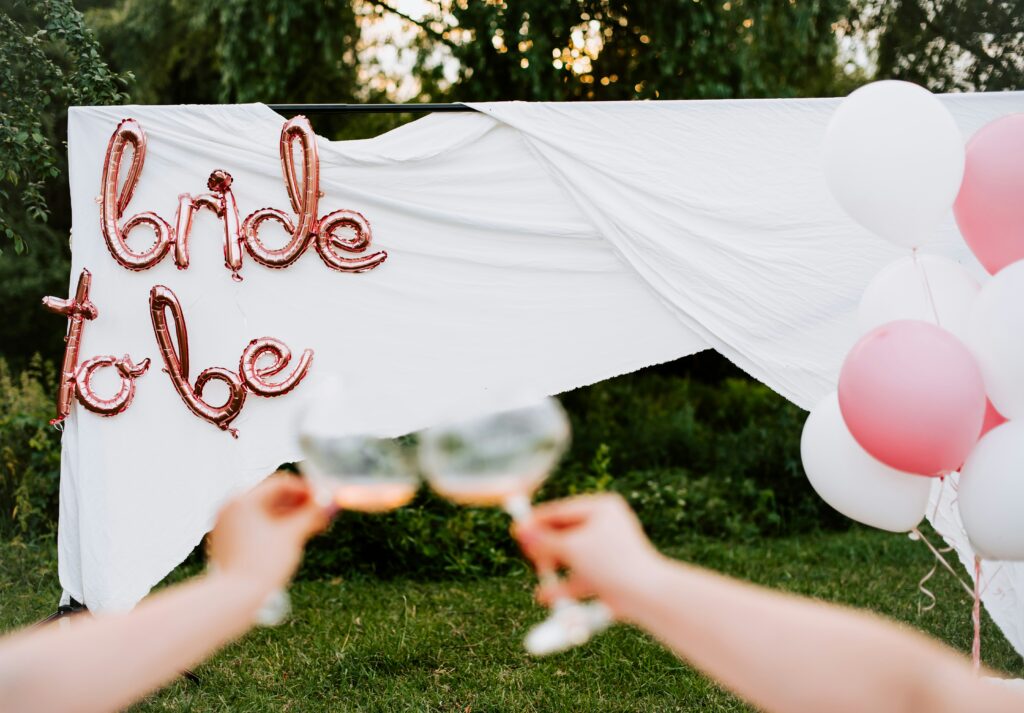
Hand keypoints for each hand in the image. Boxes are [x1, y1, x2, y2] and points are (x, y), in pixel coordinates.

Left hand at [207, 474, 328, 595]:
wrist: (234, 599)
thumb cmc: (263, 565)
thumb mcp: (293, 535)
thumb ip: (313, 514)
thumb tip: (332, 502)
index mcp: (243, 499)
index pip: (281, 483)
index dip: (307, 489)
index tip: (325, 498)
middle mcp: (231, 507)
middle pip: (272, 497)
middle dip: (299, 504)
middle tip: (321, 513)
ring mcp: (227, 524)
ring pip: (264, 513)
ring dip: (289, 517)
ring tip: (311, 527)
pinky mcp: (227, 541)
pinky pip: (255, 526)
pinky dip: (274, 528)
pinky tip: (293, 538)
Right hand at [514, 493, 661, 619]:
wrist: (647, 595)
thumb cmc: (612, 563)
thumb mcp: (571, 548)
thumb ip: (544, 541)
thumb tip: (522, 530)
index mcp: (602, 508)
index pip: (562, 510)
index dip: (537, 521)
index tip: (516, 529)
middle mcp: (607, 526)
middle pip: (566, 534)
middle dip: (545, 548)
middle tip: (528, 555)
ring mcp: (610, 552)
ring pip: (573, 558)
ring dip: (554, 570)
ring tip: (539, 578)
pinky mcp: (611, 575)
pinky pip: (582, 577)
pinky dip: (566, 586)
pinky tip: (547, 597)